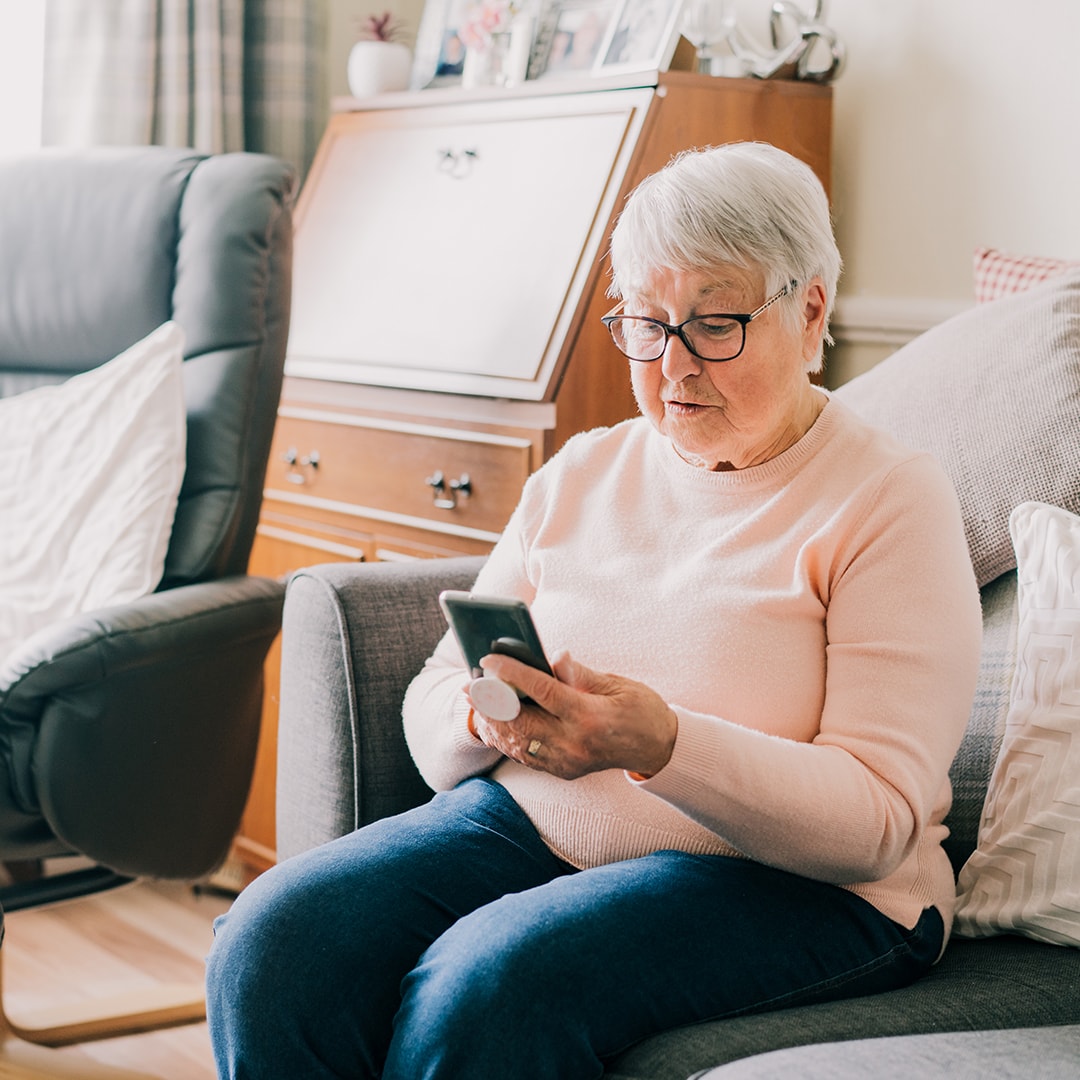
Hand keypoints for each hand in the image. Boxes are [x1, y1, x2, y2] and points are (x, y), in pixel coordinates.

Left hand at [467, 650, 677, 780]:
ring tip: (476, 701)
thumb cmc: (641, 708)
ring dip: (493, 721)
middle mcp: (574, 743)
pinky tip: (495, 721)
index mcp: (589, 716)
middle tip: (469, 684)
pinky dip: (507, 738)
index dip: (512, 673)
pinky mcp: (564, 770)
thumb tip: (554, 657)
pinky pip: (526, 755)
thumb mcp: (617, 683)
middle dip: (491, 701)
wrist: (659, 749)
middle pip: (520, 721)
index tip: (489, 659)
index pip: (541, 691)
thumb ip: (580, 673)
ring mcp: (568, 761)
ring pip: (517, 742)